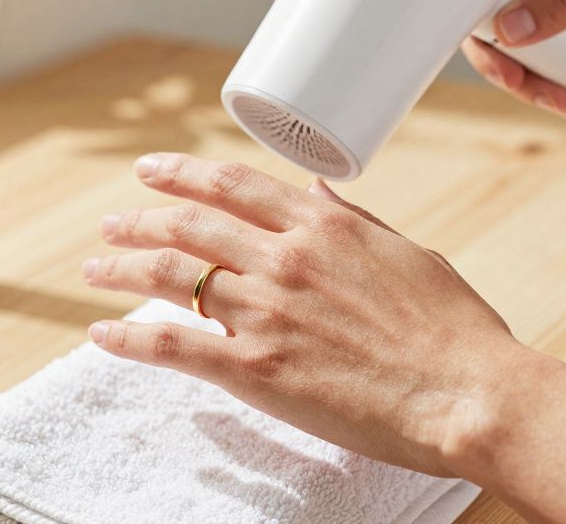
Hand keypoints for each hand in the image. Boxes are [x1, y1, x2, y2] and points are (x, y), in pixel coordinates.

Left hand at [82, 152, 536, 476]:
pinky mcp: (255, 369)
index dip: (180, 174)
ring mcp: (265, 312)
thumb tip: (314, 187)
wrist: (469, 393)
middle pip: (188, 225)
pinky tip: (102, 333)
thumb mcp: (404, 251)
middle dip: (139, 219)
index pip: (230, 185)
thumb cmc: (452, 328)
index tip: (149, 172)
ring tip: (95, 269)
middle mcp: (284, 258)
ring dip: (122, 268)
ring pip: (170, 275)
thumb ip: (350, 219)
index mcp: (321, 225)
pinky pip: (173, 343)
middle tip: (111, 223)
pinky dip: (129, 336)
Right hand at [461, 0, 565, 121]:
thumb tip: (511, 28)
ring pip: (519, 44)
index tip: (492, 46)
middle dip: (508, 58)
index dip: (478, 8)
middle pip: (496, 13)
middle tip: (523, 84)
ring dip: (534, 80)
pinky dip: (555, 84)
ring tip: (564, 102)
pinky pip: (549, 58)